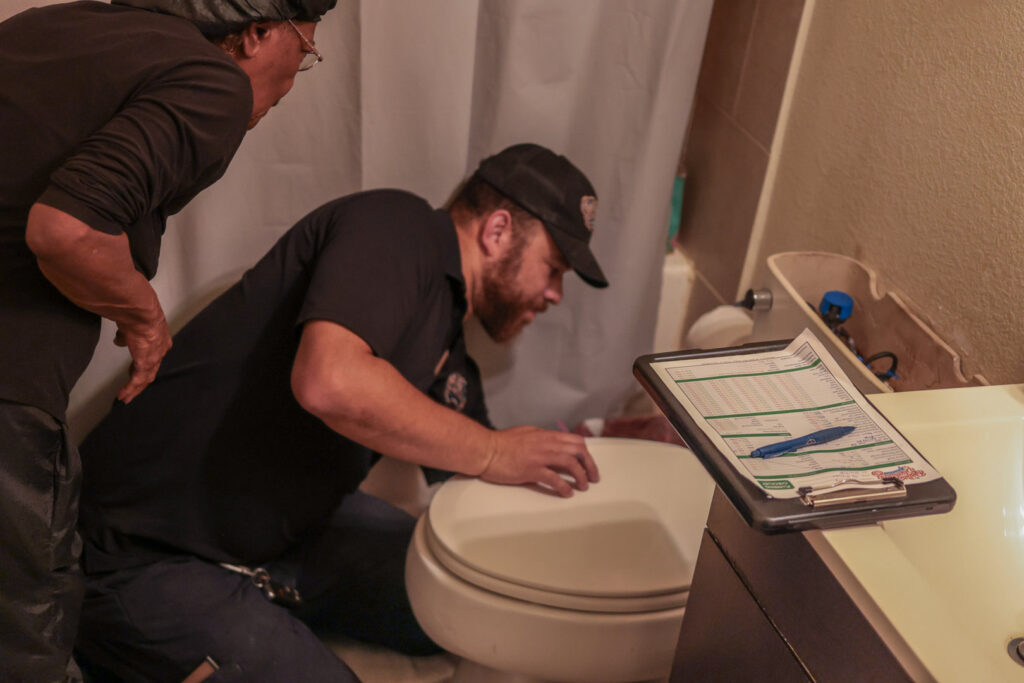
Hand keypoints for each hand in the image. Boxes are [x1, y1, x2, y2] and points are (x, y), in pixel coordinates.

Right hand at [113, 314, 171, 402]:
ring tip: (126, 397)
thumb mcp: (130, 325)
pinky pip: (137, 380)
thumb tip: (120, 340)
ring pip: (146, 378)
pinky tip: (122, 395)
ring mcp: (155, 357)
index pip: (152, 357)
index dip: (143, 365)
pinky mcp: (146, 363)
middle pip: (151, 371)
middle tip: (132, 391)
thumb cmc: (137, 312)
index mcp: (159, 339)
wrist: (141, 313)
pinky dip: (129, 389)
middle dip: (140, 382)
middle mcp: (160, 350)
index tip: (133, 370)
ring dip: (135, 389)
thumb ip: (126, 335)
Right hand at [481, 426, 599, 496]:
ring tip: (583, 487)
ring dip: (581, 476)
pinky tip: (567, 493)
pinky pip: (554, 478)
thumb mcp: (526, 434)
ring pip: (570, 463)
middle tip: (593, 478)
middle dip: (589, 465)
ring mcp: (540, 456)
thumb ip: (541, 439)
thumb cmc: (501, 443)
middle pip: (578, 451)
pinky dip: (564, 487)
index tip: (588, 464)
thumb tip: (553, 445)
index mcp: (546, 435)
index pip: (575, 440)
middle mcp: (547, 444)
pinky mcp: (532, 470)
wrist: (485, 450)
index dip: (585, 453)